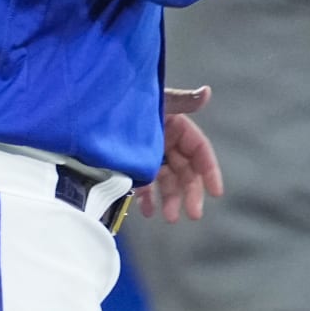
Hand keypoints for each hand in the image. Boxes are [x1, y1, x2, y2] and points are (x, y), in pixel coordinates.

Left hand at [134, 86, 224, 222]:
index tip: (216, 192)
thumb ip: (182, 100)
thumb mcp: (156, 100)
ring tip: (170, 217)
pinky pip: (145, 185)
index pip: (200, 151)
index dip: (209, 171)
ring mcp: (151, 155)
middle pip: (186, 171)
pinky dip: (148, 199)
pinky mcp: (133, 165)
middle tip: (194, 214)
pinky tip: (148, 211)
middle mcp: (167, 142)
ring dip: (171, 200)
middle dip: (191, 193)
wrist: (93, 107)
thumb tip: (207, 93)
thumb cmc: (127, 98)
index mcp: (177, 126)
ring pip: (167, 182)